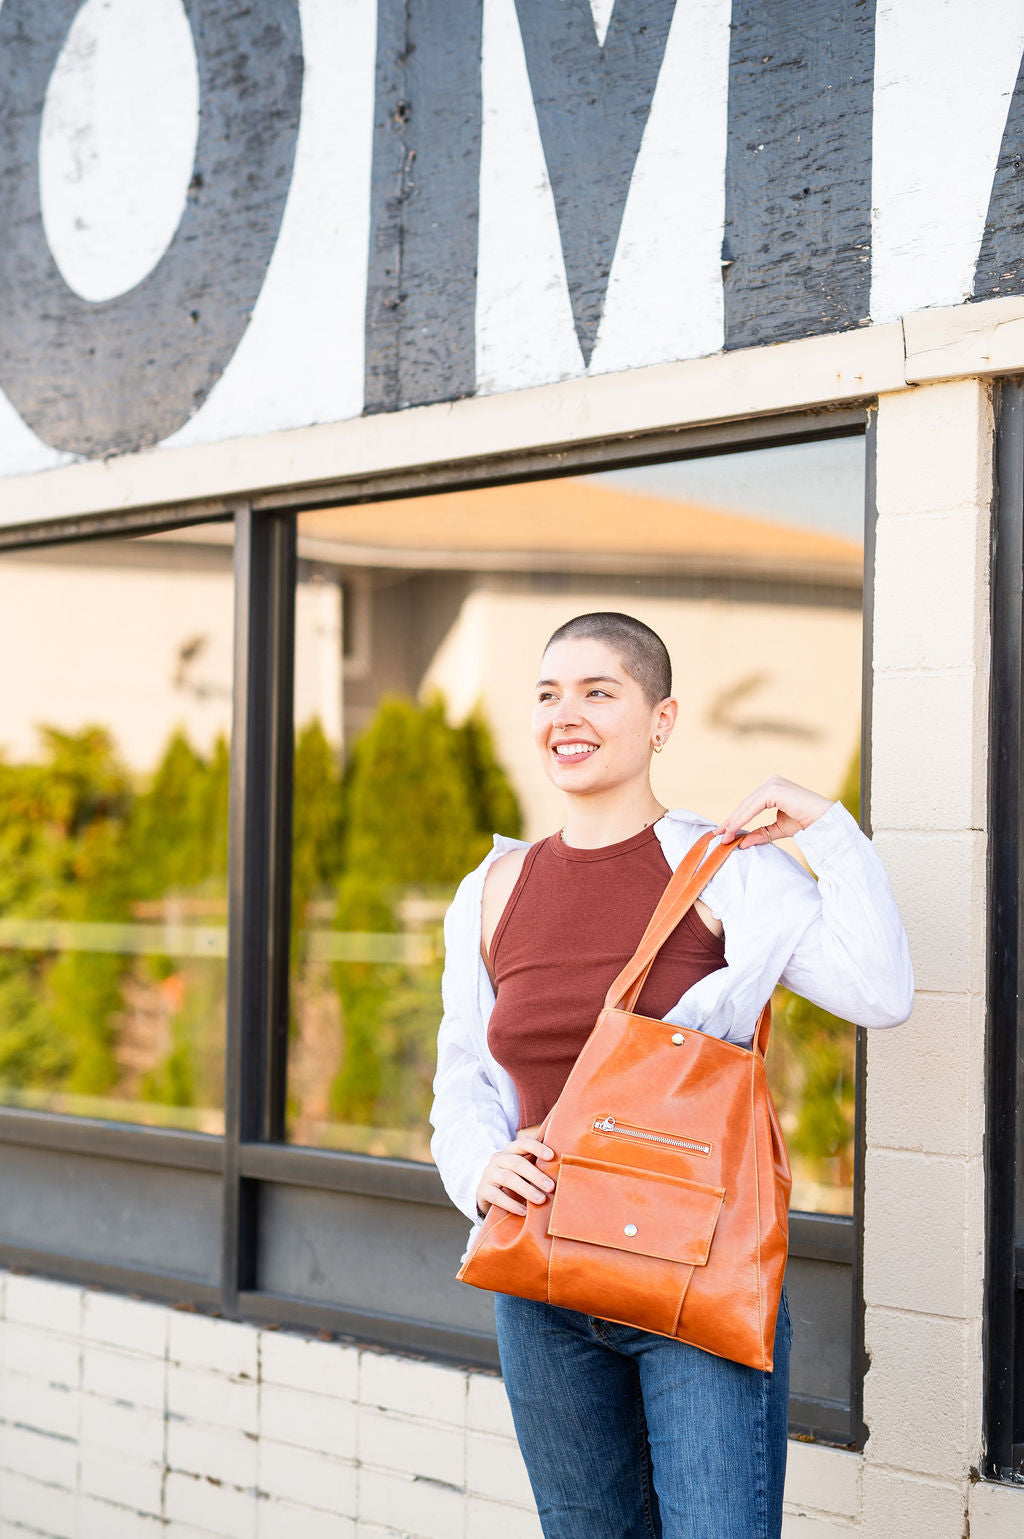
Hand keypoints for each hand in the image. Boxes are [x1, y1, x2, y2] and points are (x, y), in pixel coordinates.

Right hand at [476, 1124, 554, 1217]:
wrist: (488, 1192)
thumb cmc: (515, 1178)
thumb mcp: (524, 1169)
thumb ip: (539, 1165)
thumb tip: (566, 1168)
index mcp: (511, 1150)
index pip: (523, 1143)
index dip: (537, 1147)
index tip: (552, 1156)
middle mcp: (499, 1158)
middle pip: (517, 1163)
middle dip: (535, 1175)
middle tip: (551, 1186)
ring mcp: (489, 1174)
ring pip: (508, 1179)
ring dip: (526, 1190)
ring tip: (541, 1200)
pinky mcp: (483, 1190)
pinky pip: (497, 1196)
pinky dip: (511, 1204)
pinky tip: (523, 1212)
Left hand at [714, 774, 833, 849]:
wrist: (824, 821)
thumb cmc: (806, 823)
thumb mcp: (778, 829)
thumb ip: (761, 833)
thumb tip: (741, 843)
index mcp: (773, 788)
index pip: (749, 804)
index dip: (736, 819)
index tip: (724, 832)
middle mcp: (772, 782)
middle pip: (745, 804)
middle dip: (731, 820)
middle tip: (718, 835)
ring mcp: (773, 783)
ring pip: (747, 805)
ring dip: (734, 821)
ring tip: (724, 836)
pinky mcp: (774, 789)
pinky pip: (753, 806)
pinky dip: (742, 819)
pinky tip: (734, 830)